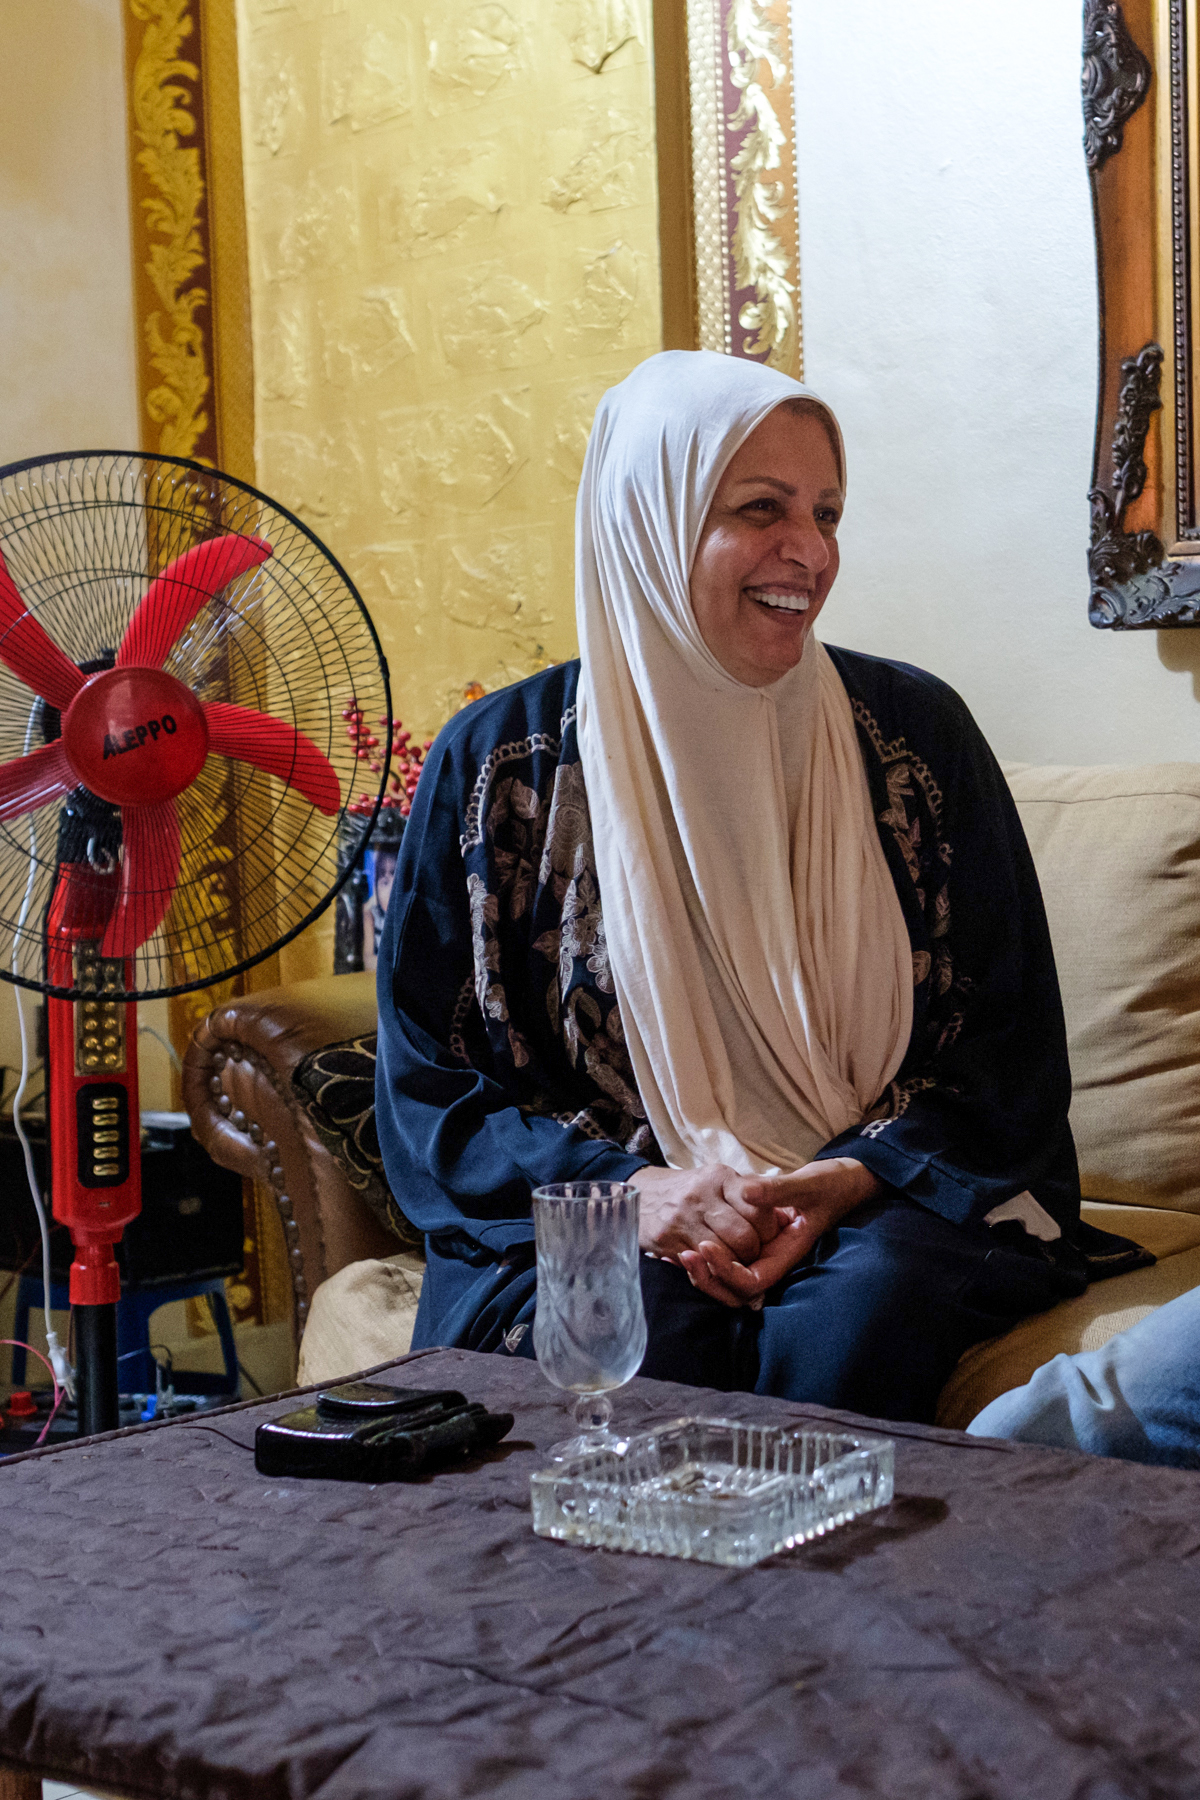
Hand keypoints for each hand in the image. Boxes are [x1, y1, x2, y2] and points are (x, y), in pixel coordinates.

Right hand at [636, 1164, 791, 1266]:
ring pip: (724, 1254)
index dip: (769, 1229)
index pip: (759, 1209)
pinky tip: (713, 1261)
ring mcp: (683, 1217)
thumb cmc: (691, 1190)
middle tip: (752, 1253)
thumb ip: (748, 1192)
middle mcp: (702, 1195)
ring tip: (734, 1260)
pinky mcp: (668, 1238)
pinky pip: (701, 1263)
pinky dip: (711, 1268)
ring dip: (734, 1264)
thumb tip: (783, 1207)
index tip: (767, 1234)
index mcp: (720, 1177)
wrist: (643, 1192)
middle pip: (744, 1237)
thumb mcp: (718, 1180)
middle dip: (753, 1252)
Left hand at [677, 1158, 880, 1308]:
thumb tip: (747, 1192)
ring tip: (679, 1253)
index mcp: (787, 1253)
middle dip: (709, 1278)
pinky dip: (707, 1256)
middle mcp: (773, 1258)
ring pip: (729, 1278)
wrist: (842, 1183)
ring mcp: (763, 1252)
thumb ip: (777, 1190)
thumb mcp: (807, 1185)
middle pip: (736, 1289)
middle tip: (684, 1255)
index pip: (753, 1281)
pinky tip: (686, 1244)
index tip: (705, 1247)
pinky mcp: (755, 1242)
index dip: (727, 1271)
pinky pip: (729, 1258)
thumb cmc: (830, 1185)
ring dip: (705, 1271)